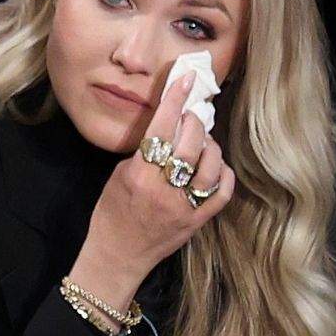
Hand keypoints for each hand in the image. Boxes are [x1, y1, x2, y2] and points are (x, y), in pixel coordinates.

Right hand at [68, 72, 236, 310]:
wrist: (116, 256)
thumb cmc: (111, 213)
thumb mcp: (119, 176)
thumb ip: (144, 153)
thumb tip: (168, 129)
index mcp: (140, 176)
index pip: (161, 128)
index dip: (175, 100)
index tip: (186, 79)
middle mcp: (164, 190)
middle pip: (191, 144)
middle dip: (194, 122)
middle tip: (191, 116)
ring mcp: (184, 207)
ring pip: (211, 167)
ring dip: (210, 146)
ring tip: (203, 141)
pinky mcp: (196, 222)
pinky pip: (221, 194)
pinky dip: (223, 175)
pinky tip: (217, 166)